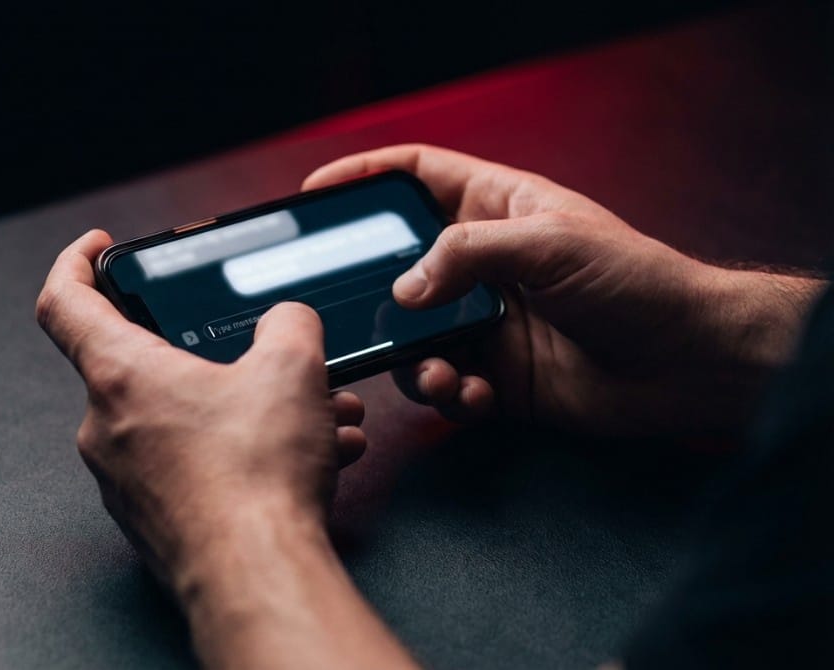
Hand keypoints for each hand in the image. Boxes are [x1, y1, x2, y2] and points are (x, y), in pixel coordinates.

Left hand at [36, 230, 365, 583]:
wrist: (257, 578)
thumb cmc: (255, 479)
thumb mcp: (291, 369)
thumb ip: (289, 323)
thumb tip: (290, 323)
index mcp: (121, 375)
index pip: (64, 301)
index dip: (75, 262)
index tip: (96, 247)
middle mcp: (108, 428)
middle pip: (150, 365)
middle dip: (218, 355)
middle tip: (267, 355)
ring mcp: (128, 480)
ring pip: (188, 420)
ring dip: (249, 409)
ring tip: (316, 417)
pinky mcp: (156, 518)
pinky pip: (197, 466)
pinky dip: (246, 453)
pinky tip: (312, 459)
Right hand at [305, 145, 824, 435]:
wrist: (685, 363)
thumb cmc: (634, 282)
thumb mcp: (550, 243)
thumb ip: (466, 252)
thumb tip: (404, 288)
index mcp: (497, 208)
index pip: (417, 176)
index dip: (366, 176)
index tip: (317, 193)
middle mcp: (483, 262)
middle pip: (400, 262)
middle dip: (373, 287)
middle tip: (341, 306)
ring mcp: (486, 319)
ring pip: (413, 333)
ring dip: (413, 357)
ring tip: (439, 372)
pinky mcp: (496, 372)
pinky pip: (445, 381)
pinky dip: (448, 393)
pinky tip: (473, 395)